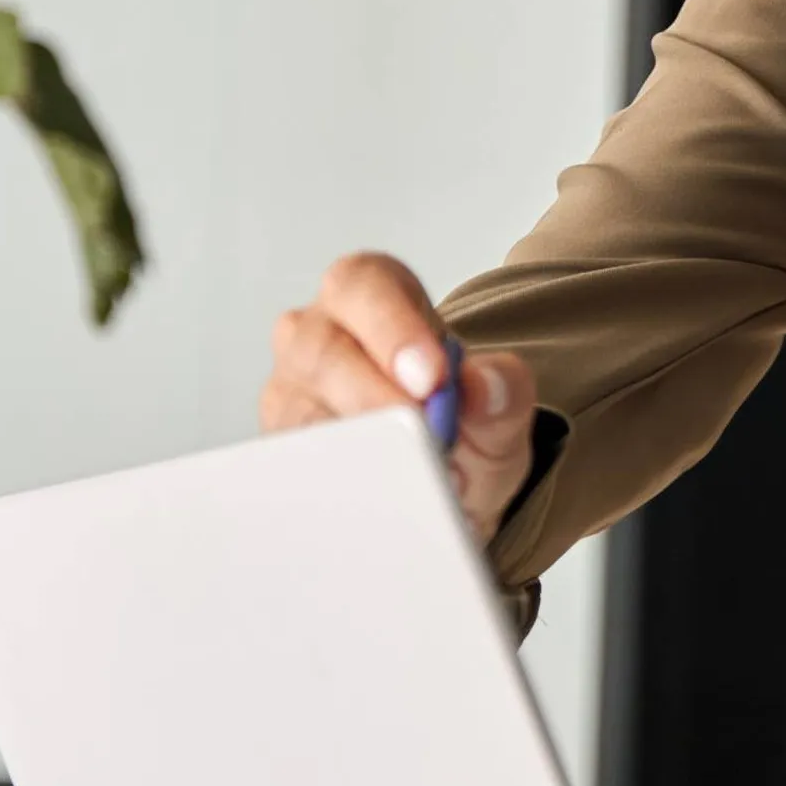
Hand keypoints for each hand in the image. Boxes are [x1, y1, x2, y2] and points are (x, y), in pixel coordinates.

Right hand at [261, 250, 540, 536]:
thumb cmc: (465, 424)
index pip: (366, 285)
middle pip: (319, 346)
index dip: (393, 327)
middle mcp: (319, 333)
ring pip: (297, 409)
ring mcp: (292, 391)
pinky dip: (335, 482)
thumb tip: (485, 385)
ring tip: (411, 477)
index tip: (431, 376)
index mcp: (373, 295)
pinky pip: (291, 462)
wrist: (449, 487)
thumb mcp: (501, 409)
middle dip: (371, 393)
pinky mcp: (280, 447)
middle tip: (419, 433)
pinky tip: (374, 499)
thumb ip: (505, 390)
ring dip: (354, 447)